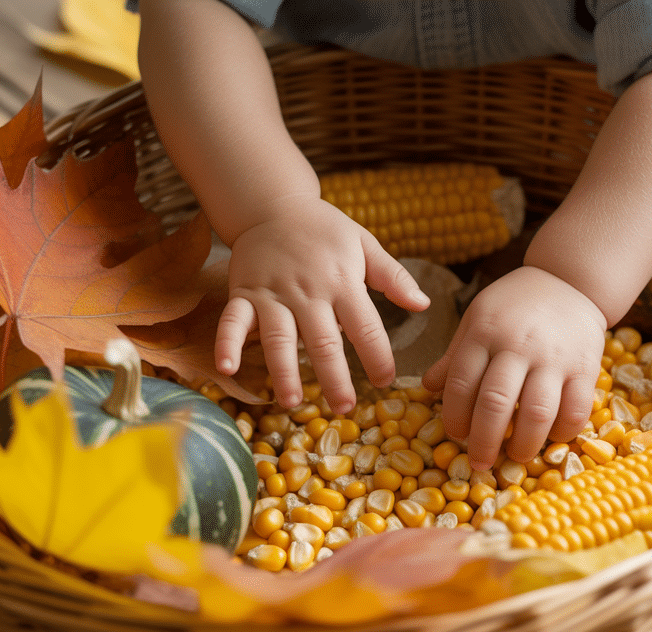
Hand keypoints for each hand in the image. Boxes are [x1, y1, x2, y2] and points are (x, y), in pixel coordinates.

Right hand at [214, 195, 428, 412]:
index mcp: (343, 282)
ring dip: (285, 371)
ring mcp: (273, 294)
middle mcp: (308, 292)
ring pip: (279, 338)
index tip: (384, 382)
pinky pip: (233, 320)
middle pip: (323, 341)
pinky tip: (227, 369)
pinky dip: (227, 343)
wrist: (274, 204)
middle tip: (344, 408)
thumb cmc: (324, 229)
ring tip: (293, 402)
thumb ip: (393, 276)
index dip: (377, 357)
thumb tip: (424, 305)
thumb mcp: (365, 244)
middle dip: (334, 377)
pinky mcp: (244, 292)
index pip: (366, 327)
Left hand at [423, 266, 605, 468]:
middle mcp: (518, 345)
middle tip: (480, 462)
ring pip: (537, 412)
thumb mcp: (477, 319)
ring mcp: (554, 357)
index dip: (455, 417)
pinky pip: (576, 409)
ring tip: (517, 457)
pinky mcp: (585, 367)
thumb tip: (426, 388)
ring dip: (524, 444)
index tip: (456, 435)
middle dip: (484, 441)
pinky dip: (563, 432)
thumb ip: (455, 356)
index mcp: (484, 332)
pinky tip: (552, 438)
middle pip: (496, 403)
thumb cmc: (514, 305)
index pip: (462, 383)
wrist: (568, 281)